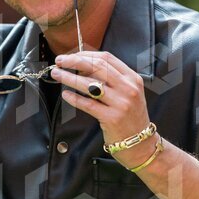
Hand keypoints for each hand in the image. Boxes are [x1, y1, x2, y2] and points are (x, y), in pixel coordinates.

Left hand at [50, 51, 154, 167]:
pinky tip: (65, 94)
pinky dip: (74, 98)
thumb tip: (84, 66)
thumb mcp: (128, 93)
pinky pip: (88, 104)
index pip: (107, 58)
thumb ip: (112, 79)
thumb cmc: (130, 117)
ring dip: (69, 77)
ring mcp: (121, 103)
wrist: (140, 144)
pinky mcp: (112, 118)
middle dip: (74, 61)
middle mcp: (128, 88)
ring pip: (90, 84)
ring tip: (57, 74)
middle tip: (59, 61)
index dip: (85, 54)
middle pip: (97, 66)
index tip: (71, 56)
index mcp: (132, 78)